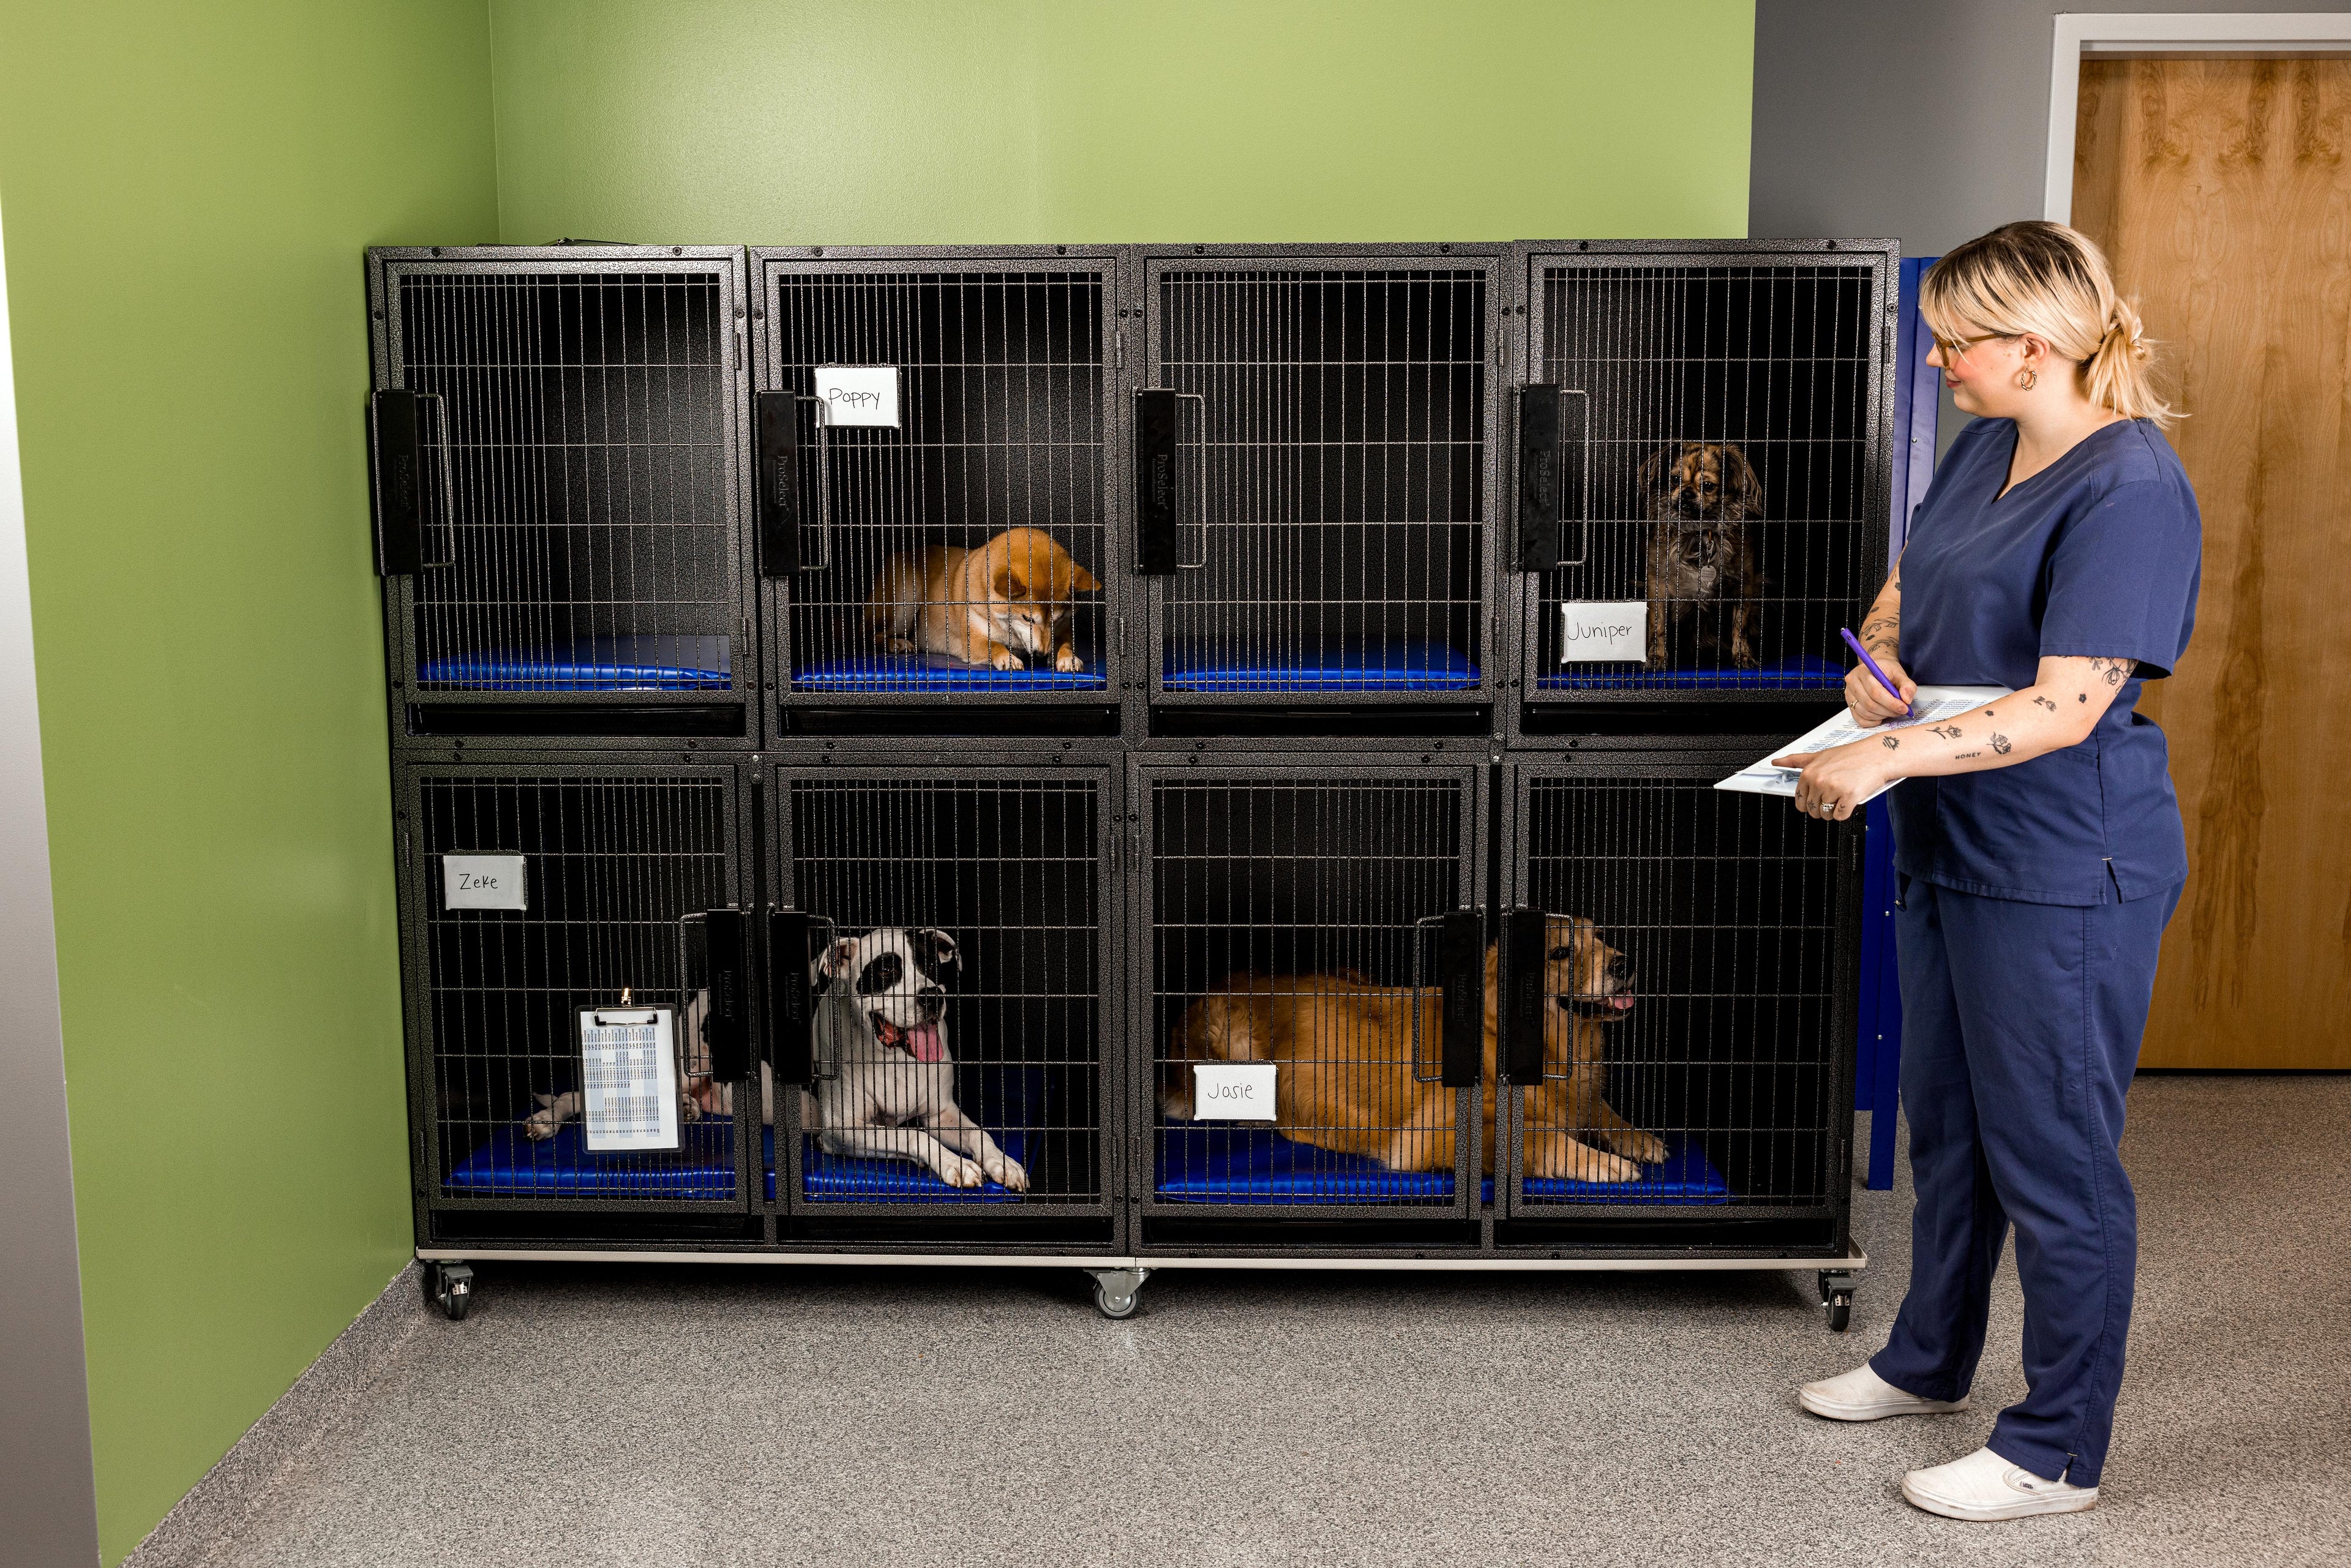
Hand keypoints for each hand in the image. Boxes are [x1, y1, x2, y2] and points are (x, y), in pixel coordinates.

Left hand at [1773, 739, 1893, 822]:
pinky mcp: (1849, 797)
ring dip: (1834, 809)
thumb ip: (1797, 761)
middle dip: (1822, 807)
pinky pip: (1840, 816)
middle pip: (1812, 810)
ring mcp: (1833, 789)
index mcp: (1809, 772)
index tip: (1818, 797)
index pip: (1800, 800)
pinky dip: (1846, 811)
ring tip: (1842, 794)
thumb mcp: (1820, 755)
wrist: (1878, 754)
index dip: (1810, 801)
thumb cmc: (1852, 755)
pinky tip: (1850, 799)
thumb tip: (1777, 762)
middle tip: (1834, 795)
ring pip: (1826, 814)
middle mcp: (1819, 781)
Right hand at [1845, 652, 1916, 726]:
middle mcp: (1852, 682)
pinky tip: (1881, 716)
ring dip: (1882, 716)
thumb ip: (1907, 685)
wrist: (1876, 670)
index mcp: (1863, 671)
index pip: (1875, 691)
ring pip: (1865, 713)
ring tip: (1892, 711)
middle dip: (1888, 711)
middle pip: (1869, 703)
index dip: (1891, 702)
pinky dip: (1873, 722)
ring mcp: (1849, 695)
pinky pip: (1860, 720)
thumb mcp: (1899, 674)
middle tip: (1900, 711)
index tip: (1904, 708)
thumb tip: (1906, 700)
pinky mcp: (1850, 705)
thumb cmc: (1886, 671)